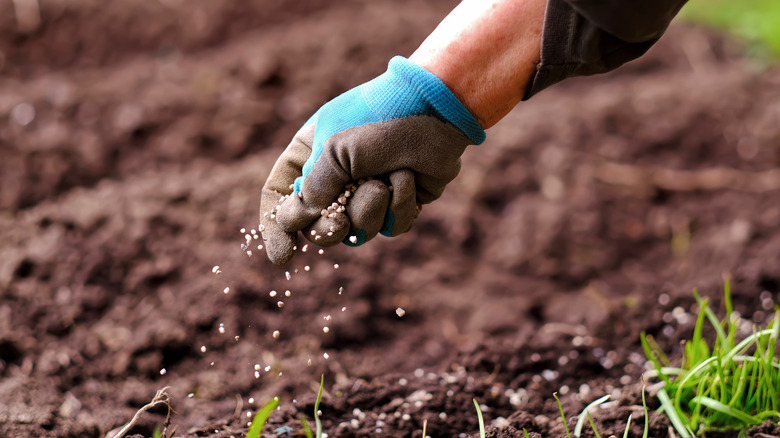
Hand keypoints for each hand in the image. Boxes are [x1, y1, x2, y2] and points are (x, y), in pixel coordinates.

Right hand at [259, 56, 484, 264]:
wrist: (436, 109)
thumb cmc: (379, 118)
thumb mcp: (335, 149)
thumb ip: (313, 189)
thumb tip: (293, 222)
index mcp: (310, 155)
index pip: (280, 196)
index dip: (277, 228)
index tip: (284, 256)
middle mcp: (336, 177)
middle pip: (317, 226)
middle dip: (329, 230)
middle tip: (338, 225)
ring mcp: (368, 192)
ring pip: (358, 232)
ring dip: (370, 210)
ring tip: (384, 181)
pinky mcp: (399, 203)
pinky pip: (391, 228)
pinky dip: (399, 206)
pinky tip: (408, 178)